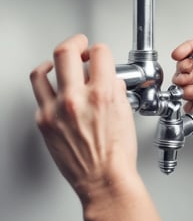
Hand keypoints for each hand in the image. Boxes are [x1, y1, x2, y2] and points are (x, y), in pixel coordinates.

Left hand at [30, 34, 136, 199]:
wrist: (103, 178)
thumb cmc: (117, 153)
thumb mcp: (125, 113)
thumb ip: (115, 89)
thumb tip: (108, 78)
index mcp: (102, 94)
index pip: (99, 53)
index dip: (101, 49)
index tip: (99, 52)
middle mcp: (76, 99)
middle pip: (66, 52)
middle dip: (76, 42)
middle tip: (80, 44)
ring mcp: (55, 110)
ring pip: (42, 70)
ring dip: (53, 61)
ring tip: (59, 63)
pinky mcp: (43, 122)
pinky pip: (39, 94)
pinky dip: (47, 84)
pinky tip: (53, 85)